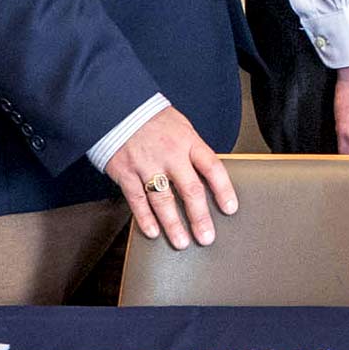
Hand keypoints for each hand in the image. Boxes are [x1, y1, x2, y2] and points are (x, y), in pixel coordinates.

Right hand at [104, 107, 237, 249]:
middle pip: (190, 190)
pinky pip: (137, 200)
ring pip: (163, 200)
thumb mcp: (182, 128)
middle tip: (206, 237)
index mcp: (189, 141)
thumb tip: (208, 176)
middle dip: (199, 217)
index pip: (212, 167)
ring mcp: (147, 165)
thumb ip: (193, 151)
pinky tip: (154, 232)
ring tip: (182, 242)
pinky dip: (145, 218)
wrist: (118, 107)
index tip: (230, 209)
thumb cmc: (155, 120)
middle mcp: (170, 154)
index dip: (223, 189)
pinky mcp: (126, 173)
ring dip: (173, 224)